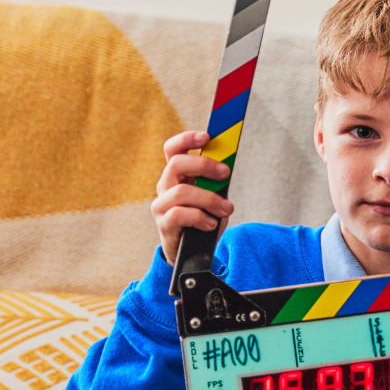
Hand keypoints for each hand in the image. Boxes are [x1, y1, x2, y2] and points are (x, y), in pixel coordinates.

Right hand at [153, 131, 233, 264]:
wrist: (194, 251)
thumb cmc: (204, 218)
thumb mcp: (214, 195)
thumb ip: (217, 181)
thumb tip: (228, 164)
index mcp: (177, 174)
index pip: (173, 149)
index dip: (187, 139)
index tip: (207, 137)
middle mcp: (165, 185)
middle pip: (176, 164)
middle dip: (204, 165)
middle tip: (225, 173)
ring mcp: (161, 204)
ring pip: (181, 192)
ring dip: (209, 199)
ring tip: (226, 209)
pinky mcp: (164, 224)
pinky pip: (180, 214)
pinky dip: (200, 218)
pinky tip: (210, 224)